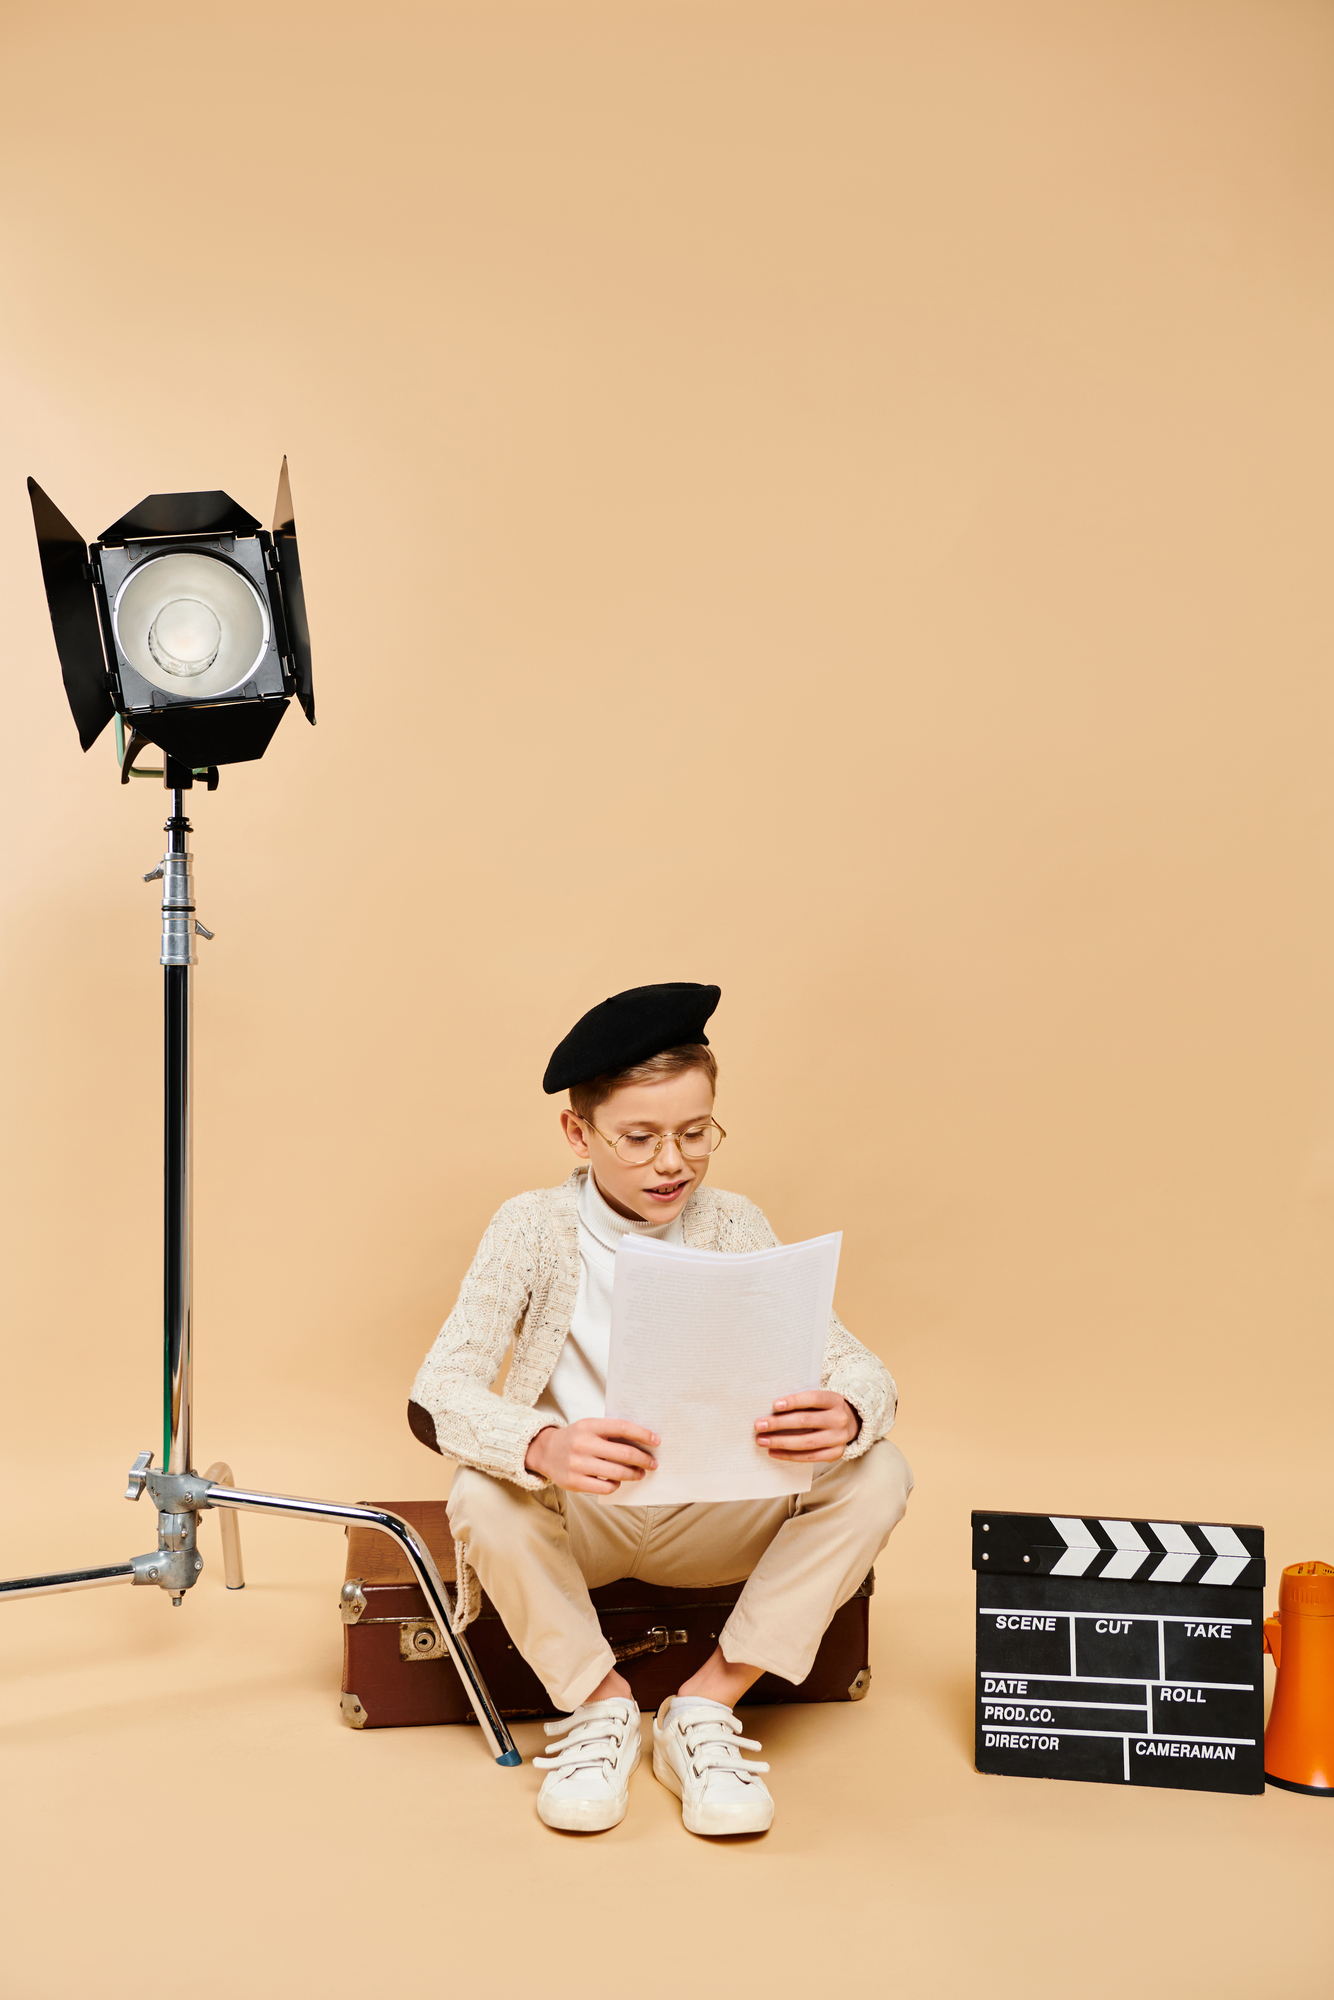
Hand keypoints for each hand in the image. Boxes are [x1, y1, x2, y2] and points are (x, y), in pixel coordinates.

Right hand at [525, 1418, 659, 1494]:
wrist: (545, 1451)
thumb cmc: (575, 1438)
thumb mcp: (589, 1427)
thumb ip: (611, 1432)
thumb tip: (643, 1442)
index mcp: (589, 1426)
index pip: (622, 1427)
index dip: (643, 1434)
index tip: (657, 1441)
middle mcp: (583, 1444)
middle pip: (624, 1453)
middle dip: (643, 1459)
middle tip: (652, 1463)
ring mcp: (578, 1464)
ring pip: (617, 1473)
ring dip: (634, 1474)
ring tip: (640, 1474)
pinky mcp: (574, 1482)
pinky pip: (605, 1487)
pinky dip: (616, 1484)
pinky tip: (618, 1481)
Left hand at [754, 1390, 859, 1462]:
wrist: (849, 1423)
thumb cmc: (823, 1409)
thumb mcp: (818, 1400)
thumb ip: (801, 1403)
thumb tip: (770, 1410)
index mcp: (834, 1400)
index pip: (812, 1399)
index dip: (794, 1401)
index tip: (774, 1405)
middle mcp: (839, 1419)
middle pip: (805, 1421)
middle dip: (779, 1423)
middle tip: (759, 1425)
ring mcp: (839, 1438)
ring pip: (806, 1441)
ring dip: (780, 1442)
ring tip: (762, 1440)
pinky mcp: (836, 1454)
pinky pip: (809, 1457)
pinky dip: (789, 1455)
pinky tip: (774, 1452)